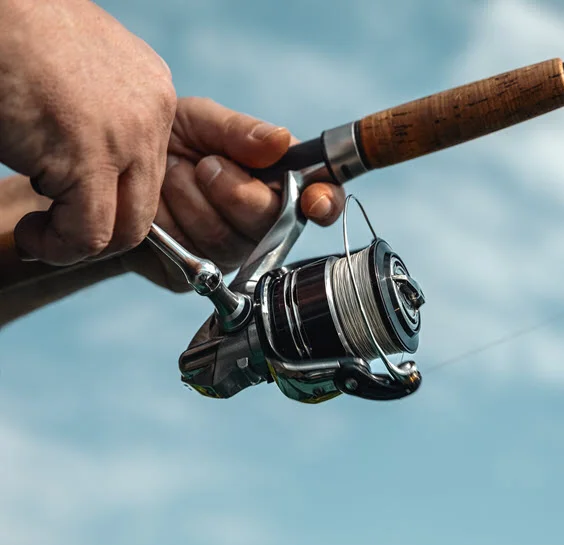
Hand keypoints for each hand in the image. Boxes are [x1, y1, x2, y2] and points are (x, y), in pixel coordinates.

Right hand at [0, 0, 176, 265]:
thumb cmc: (16, 36)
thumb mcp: (78, 74)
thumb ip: (100, 116)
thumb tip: (87, 164)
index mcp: (153, 94)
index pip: (153, 173)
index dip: (111, 202)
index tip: (68, 209)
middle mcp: (154, 114)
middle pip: (147, 204)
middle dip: (102, 231)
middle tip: (54, 232)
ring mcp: (129, 135)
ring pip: (129, 228)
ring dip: (80, 244)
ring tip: (39, 236)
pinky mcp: (90, 156)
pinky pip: (89, 233)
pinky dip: (58, 247)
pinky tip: (30, 234)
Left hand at [121, 97, 345, 290]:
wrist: (107, 169)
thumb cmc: (163, 139)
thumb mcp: (201, 120)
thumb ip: (239, 130)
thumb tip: (280, 141)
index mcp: (276, 181)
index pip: (321, 196)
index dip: (325, 201)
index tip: (314, 199)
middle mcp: (261, 222)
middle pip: (270, 221)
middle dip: (233, 188)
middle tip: (205, 164)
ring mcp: (229, 252)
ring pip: (225, 238)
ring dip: (190, 198)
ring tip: (173, 176)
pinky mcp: (195, 275)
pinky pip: (191, 255)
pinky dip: (167, 222)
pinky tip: (159, 208)